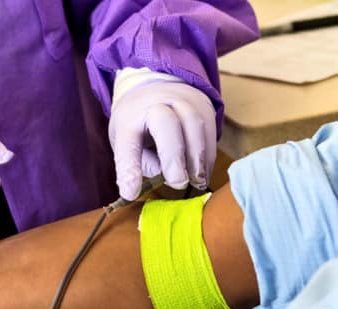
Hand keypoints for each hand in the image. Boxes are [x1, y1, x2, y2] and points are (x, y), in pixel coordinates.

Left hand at [108, 81, 215, 200]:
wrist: (158, 86)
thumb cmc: (139, 123)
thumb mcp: (129, 142)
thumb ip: (143, 161)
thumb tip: (164, 176)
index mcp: (129, 117)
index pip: (127, 142)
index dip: (130, 169)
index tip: (132, 193)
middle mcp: (155, 103)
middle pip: (167, 124)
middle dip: (174, 157)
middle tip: (178, 183)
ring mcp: (182, 101)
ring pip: (194, 125)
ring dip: (197, 159)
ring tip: (196, 182)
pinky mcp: (203, 106)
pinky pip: (210, 132)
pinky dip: (208, 156)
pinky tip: (202, 173)